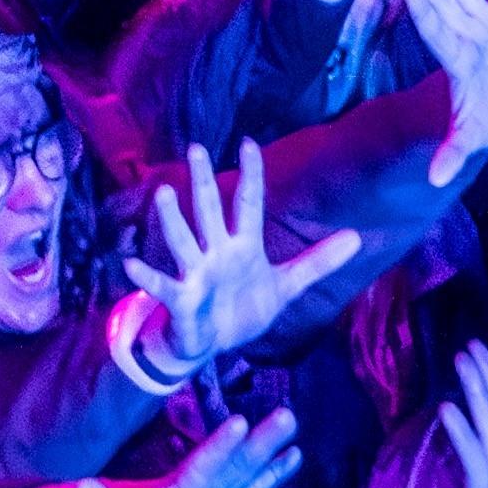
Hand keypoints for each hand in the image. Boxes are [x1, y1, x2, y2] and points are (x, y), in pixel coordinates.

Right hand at [122, 144, 361, 378]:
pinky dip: (146, 277)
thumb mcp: (286, 286)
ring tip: (164, 193)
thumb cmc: (243, 308)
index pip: (248, 203)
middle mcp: (216, 252)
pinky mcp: (181, 299)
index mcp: (242, 246)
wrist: (213, 344)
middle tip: (197, 149)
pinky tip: (130, 265)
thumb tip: (357, 238)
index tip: (249, 143)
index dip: (251, 175)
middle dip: (205, 182)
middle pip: (210, 211)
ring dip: (173, 219)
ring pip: (183, 241)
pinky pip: (162, 285)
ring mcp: (196, 273)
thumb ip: (318, 262)